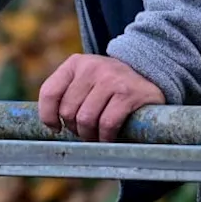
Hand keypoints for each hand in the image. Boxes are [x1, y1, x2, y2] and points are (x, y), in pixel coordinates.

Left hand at [38, 54, 164, 141]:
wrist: (152, 76)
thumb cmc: (111, 88)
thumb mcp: (86, 83)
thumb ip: (67, 96)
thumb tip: (49, 127)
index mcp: (75, 64)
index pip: (49, 93)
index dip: (48, 116)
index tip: (56, 128)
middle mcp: (91, 66)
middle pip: (68, 111)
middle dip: (75, 129)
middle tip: (86, 131)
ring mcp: (111, 78)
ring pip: (85, 119)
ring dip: (90, 136)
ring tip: (97, 136)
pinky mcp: (128, 93)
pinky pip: (107, 124)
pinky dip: (105, 137)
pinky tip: (109, 138)